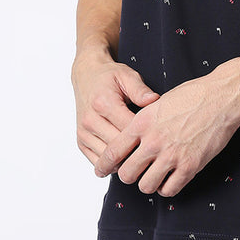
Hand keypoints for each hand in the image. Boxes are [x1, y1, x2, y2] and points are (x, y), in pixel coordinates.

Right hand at [72, 45, 158, 169]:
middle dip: (137, 150)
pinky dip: (111, 163)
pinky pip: (97, 161)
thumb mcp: (127, 76)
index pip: (128, 129)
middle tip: (153, 150)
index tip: (158, 136)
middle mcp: (90, 120)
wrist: (86, 76)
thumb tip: (155, 101)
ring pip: (107, 159)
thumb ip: (141, 90)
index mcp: (103, 103)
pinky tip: (124, 156)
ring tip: (140, 155)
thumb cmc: (108, 77)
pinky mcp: (81, 141)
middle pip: (118, 147)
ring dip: (124, 160)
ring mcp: (84, 133)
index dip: (145, 135)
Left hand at [94, 71, 239, 196]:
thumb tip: (132, 138)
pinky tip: (170, 179)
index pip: (113, 151)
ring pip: (146, 186)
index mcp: (142, 123)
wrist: (221, 97)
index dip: (104, 164)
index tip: (101, 170)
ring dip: (148, 183)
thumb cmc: (193, 95)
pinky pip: (169, 190)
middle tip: (135, 172)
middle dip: (129, 175)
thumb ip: (143, 122)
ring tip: (154, 176)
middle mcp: (153, 141)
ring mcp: (172, 155)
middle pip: (127, 174)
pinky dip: (167, 188)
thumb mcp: (158, 103)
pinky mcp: (190, 166)